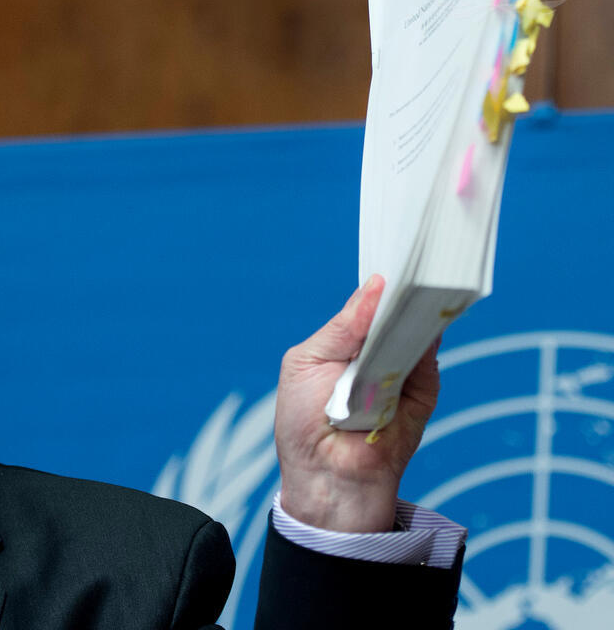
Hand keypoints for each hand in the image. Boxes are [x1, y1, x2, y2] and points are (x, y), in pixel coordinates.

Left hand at [274, 274, 440, 531]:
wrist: (327, 475)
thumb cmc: (303, 420)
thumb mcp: (307, 362)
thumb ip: (342, 326)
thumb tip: (375, 287)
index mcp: (344, 342)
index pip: (367, 305)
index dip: (377, 285)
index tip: (392, 257)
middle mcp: (374, 352)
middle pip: (394, 312)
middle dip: (400, 291)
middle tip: (411, 263)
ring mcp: (401, 369)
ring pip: (414, 329)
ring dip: (415, 310)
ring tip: (416, 285)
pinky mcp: (423, 391)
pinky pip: (429, 359)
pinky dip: (428, 338)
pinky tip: (424, 320)